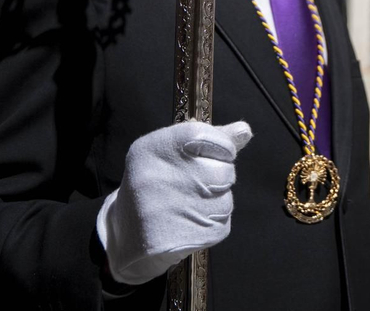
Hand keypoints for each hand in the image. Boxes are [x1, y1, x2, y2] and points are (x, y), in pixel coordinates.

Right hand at [99, 120, 252, 285]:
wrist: (125, 233)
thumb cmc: (158, 183)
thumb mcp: (174, 152)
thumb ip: (212, 139)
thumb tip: (244, 130)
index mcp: (151, 149)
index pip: (203, 135)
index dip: (222, 146)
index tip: (220, 154)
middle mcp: (155, 178)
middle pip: (224, 173)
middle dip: (221, 178)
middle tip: (198, 185)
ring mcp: (165, 211)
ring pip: (226, 202)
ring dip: (217, 204)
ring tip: (191, 205)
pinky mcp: (177, 240)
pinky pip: (221, 226)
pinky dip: (213, 225)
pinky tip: (191, 223)